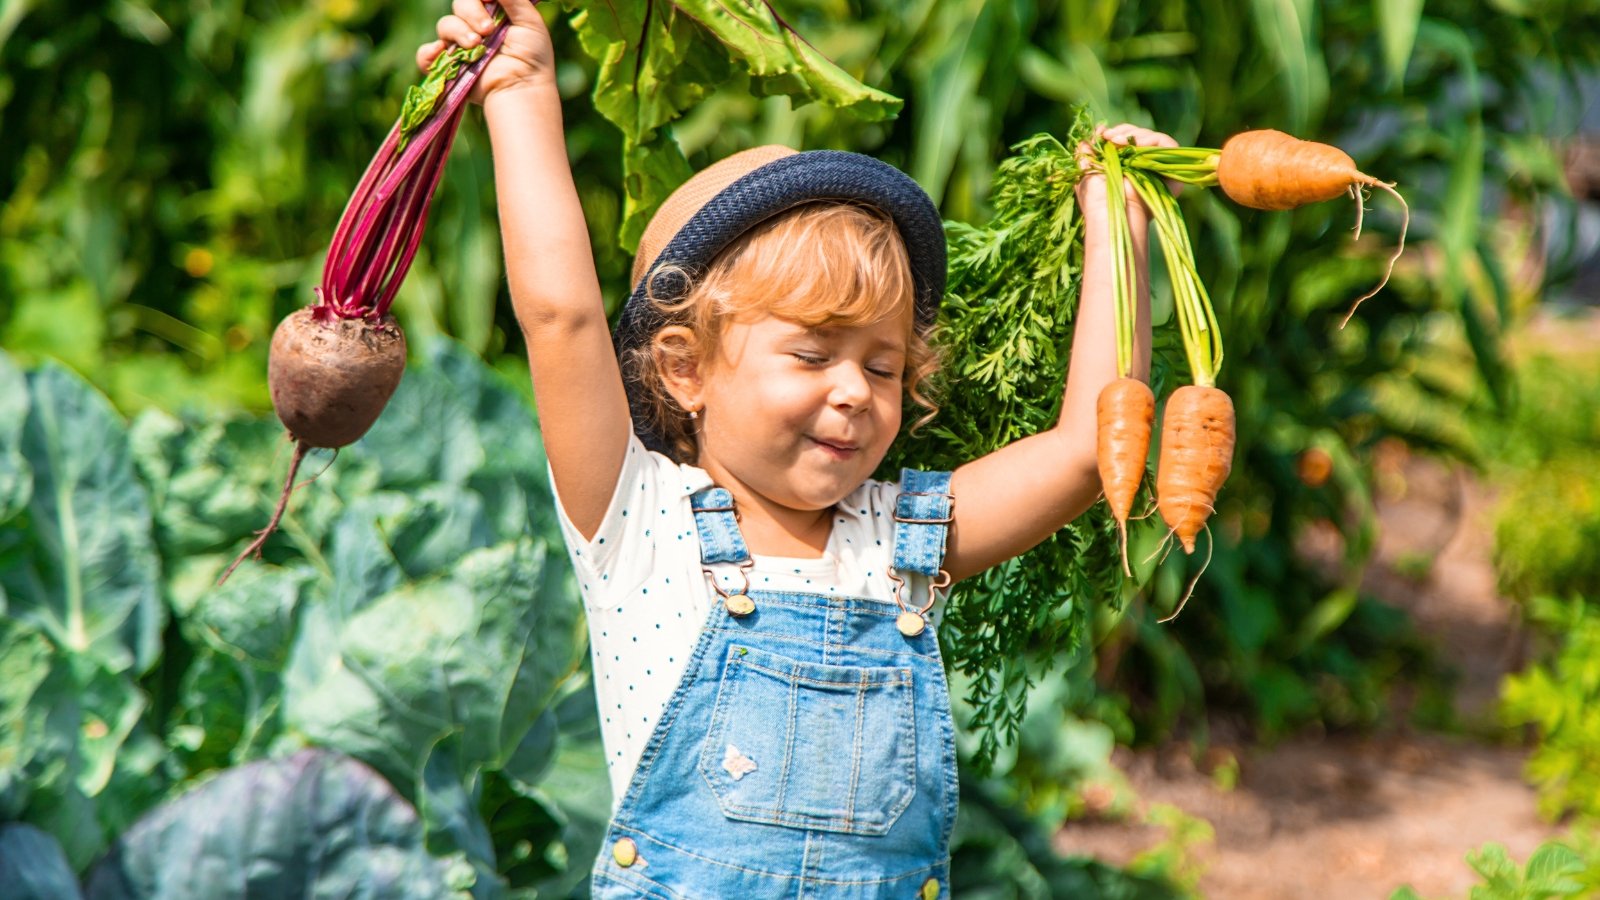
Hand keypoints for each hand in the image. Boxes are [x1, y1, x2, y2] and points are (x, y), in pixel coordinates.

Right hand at [418, 0, 554, 103]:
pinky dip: (428, 52)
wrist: (523, 87)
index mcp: (491, 15)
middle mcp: (474, 28)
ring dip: (459, 32)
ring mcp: (460, 47)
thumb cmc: (532, 56)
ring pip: (445, 26)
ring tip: (476, 46)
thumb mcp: (529, 21)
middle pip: (459, 5)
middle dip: (472, 13)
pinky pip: (426, 55)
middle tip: (488, 30)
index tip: (490, 1)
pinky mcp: (450, 67)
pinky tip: (441, 51)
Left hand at [1075, 123, 1180, 219]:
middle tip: (1109, 138)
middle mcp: (1144, 166)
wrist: (1109, 213)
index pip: (1129, 140)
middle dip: (1124, 131)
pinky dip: (1151, 139)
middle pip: (1142, 136)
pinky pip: (1166, 144)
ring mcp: (1158, 169)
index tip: (1102, 134)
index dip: (1117, 132)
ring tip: (1117, 141)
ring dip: (1135, 134)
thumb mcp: (1086, 169)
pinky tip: (1135, 144)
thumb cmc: (1095, 198)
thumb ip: (1088, 150)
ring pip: (1153, 138)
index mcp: (1127, 166)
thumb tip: (1097, 131)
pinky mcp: (1171, 170)